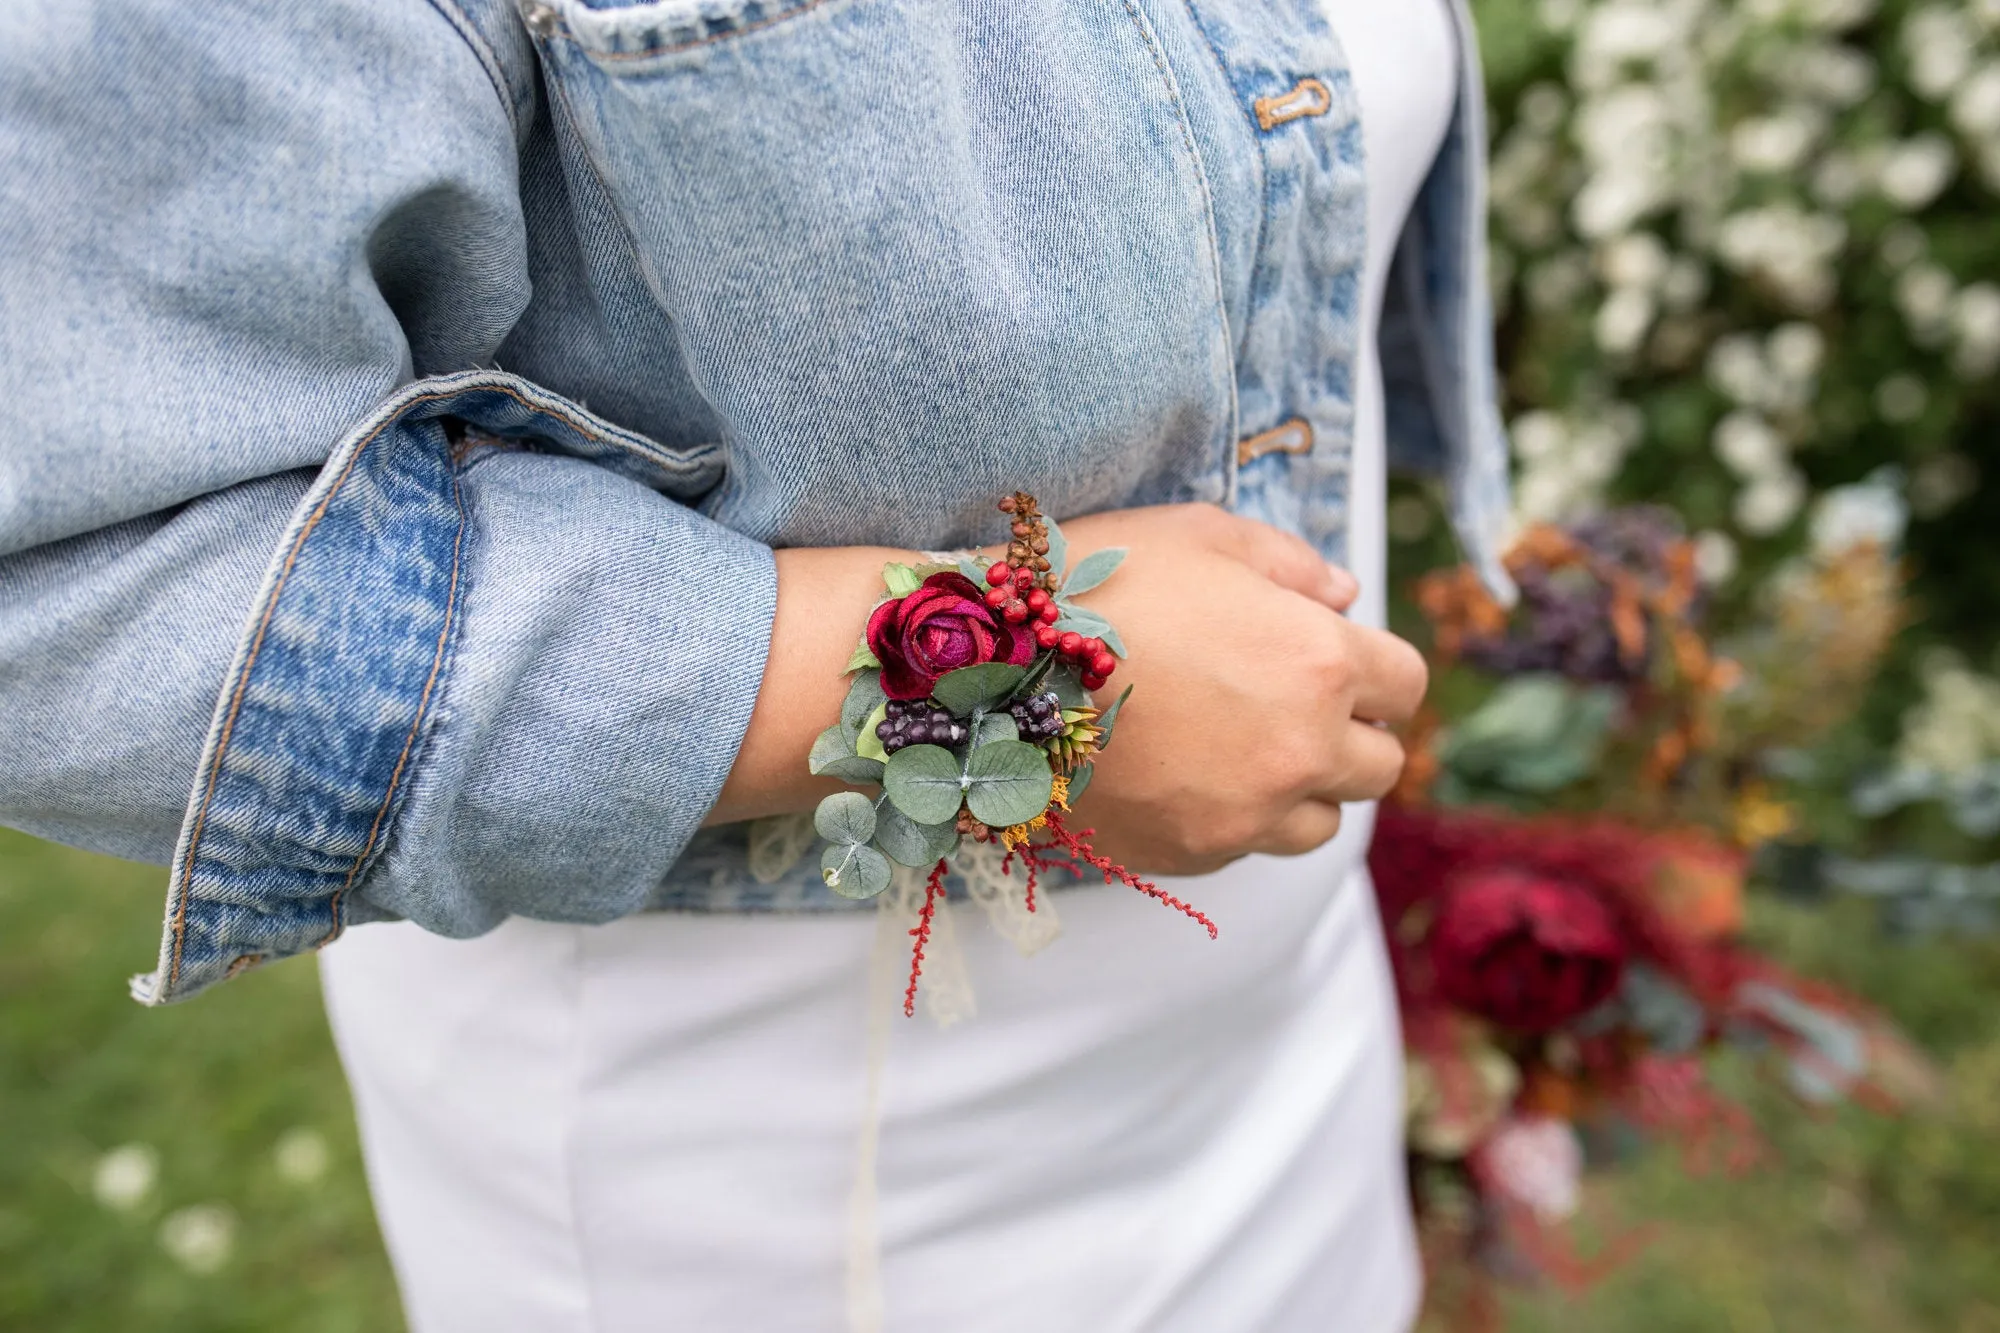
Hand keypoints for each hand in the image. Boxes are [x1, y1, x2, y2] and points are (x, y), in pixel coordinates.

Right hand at [1053, 504, 1426, 875]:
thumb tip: (1344, 596)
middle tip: (1293, 708)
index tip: (1342, 663)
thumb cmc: (1097, 584)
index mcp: (1319, 661)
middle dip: (1350, 734)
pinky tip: (1187, 774)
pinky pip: (1247, 846)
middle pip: (1379, 766)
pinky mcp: (1193, 854)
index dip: (1376, 670)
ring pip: (1322, 822)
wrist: (990, 669)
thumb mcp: (1201, 536)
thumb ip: (1290, 563)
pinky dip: (1236, 817)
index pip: (1405, 684)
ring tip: (1243, 749)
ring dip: (1302, 788)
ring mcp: (1248, 812)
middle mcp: (1300, 748)